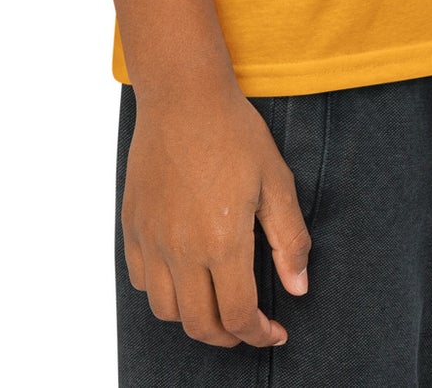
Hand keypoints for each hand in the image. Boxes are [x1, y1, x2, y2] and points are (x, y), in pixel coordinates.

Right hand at [121, 79, 311, 345]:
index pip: (238, 315)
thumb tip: (298, 288)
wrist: (183, 95)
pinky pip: (140, 280)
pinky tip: (182, 276)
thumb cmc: (233, 132)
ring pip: (165, 309)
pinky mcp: (133, 225)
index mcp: (222, 241)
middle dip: (228, 336)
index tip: (274, 330)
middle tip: (246, 326)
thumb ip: (289, 240)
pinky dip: (162, 292)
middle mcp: (181, 248)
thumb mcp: (276, 181)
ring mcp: (152, 238)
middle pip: (200, 324)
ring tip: (215, 304)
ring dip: (193, 318)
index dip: (259, 333)